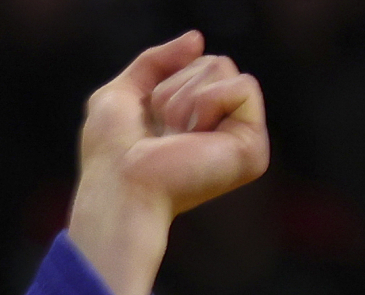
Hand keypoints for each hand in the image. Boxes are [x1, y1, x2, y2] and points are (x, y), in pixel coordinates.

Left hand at [68, 32, 270, 294]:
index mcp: (196, 122)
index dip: (165, 82)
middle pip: (213, 62)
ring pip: (224, 68)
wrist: (119, 185)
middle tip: (162, 131)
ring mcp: (240, 140)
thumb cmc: (111, 152)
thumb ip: (155, 62)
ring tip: (174, 137)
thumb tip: (197, 39)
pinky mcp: (253, 149)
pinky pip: (243, 86)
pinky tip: (192, 137)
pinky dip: (207, 102)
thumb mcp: (122, 94)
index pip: (198, 64)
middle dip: (174, 87)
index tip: (148, 121)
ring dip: (183, 98)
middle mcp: (222, 130)